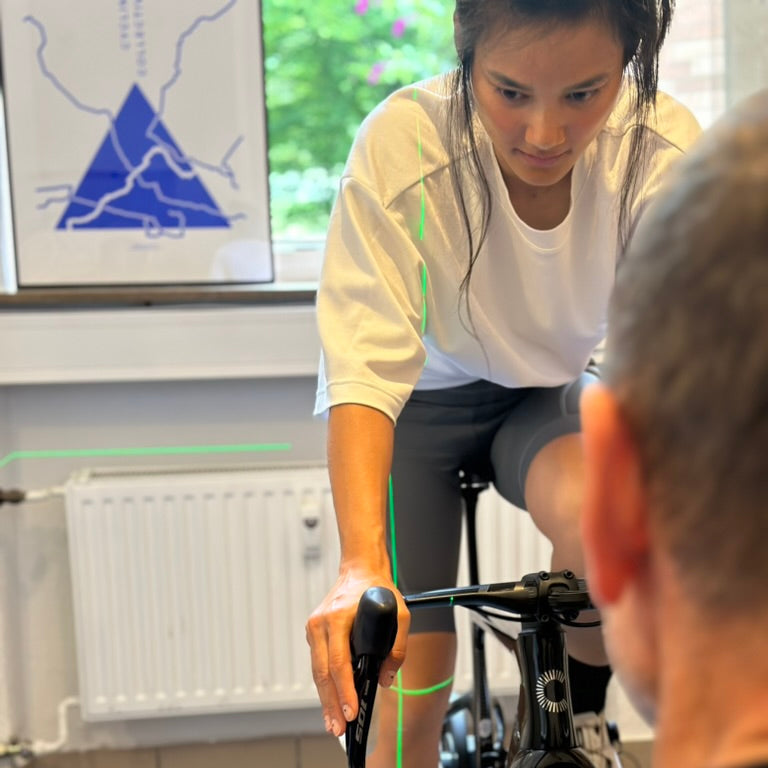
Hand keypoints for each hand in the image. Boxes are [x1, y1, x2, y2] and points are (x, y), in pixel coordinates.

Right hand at [306, 566, 409, 736]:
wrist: (360, 570)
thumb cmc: (378, 589)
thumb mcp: (400, 613)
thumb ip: (397, 647)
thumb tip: (386, 678)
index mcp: (338, 617)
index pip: (339, 662)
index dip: (345, 690)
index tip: (351, 711)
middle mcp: (321, 623)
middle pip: (322, 672)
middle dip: (331, 703)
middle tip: (338, 727)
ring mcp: (314, 627)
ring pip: (317, 671)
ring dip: (325, 698)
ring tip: (333, 721)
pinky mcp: (314, 631)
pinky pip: (318, 662)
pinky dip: (324, 683)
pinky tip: (331, 700)